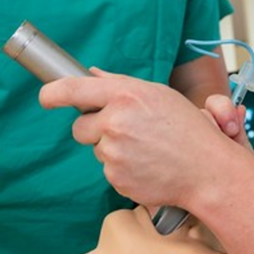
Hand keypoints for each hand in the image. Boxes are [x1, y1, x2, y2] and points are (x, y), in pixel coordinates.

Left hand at [38, 69, 252, 209]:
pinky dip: (123, 169)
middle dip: (94, 130)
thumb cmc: (188, 130)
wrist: (208, 171)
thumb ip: (120, 85)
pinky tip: (146, 165)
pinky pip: (108, 170)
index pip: (73, 90)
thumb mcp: (158, 95)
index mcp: (125, 95)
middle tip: (125, 131)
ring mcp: (114, 152)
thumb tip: (91, 75)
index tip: (45, 97)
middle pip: (80, 127)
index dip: (52, 93)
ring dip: (113, 150)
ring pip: (96, 150)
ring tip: (145, 149)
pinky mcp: (115, 178)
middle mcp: (115, 122)